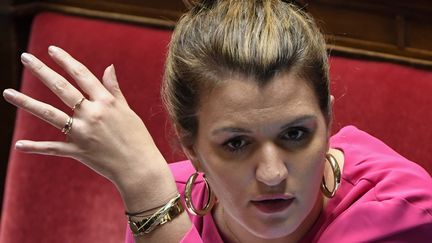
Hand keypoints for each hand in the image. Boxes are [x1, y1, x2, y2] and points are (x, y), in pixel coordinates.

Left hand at [3, 46, 177, 209]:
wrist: (140, 167)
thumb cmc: (137, 137)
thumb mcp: (127, 111)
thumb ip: (114, 89)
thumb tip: (108, 67)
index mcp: (106, 102)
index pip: (82, 74)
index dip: (65, 60)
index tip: (52, 50)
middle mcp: (92, 114)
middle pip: (61, 87)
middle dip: (41, 70)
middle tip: (25, 57)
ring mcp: (83, 133)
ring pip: (49, 114)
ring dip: (26, 103)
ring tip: (7, 93)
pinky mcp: (78, 151)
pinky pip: (53, 148)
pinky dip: (36, 148)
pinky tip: (19, 145)